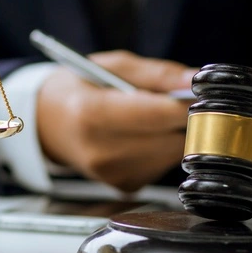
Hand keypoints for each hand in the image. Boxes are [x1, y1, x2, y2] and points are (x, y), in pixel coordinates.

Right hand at [36, 50, 196, 192]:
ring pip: (172, 154)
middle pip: (170, 138)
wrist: (46, 123)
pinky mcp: (124, 187)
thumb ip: (156, 73)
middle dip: (184, 118)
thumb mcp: (113, 65)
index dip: (188, 103)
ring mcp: (112, 174)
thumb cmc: (80, 88)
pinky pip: (162, 165)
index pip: (156, 114)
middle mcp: (101, 151)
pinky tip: (141, 136)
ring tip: (150, 117)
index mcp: (92, 114)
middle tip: (177, 99)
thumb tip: (195, 79)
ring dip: (173, 134)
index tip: (205, 91)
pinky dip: (162, 149)